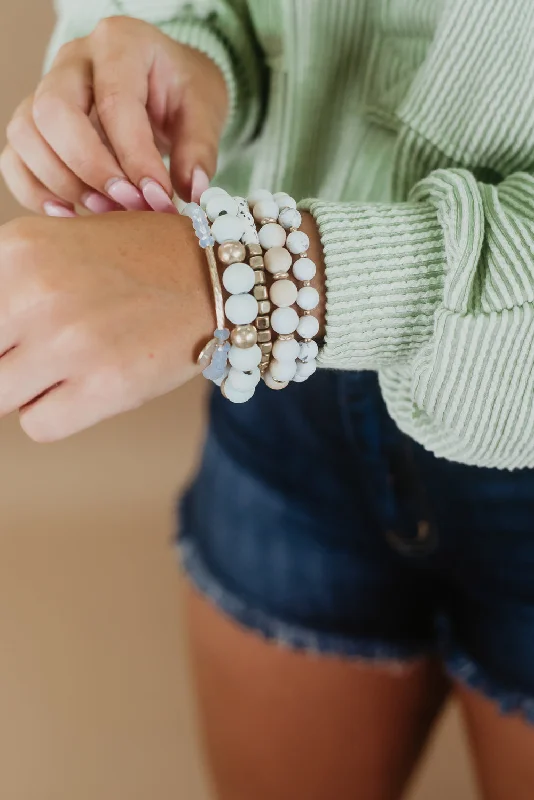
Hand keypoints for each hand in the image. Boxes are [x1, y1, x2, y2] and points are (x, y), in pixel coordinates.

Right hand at [0, 16, 227, 216]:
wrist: (167, 85)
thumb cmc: (183, 93)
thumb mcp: (204, 111)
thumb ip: (199, 150)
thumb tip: (191, 192)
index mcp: (120, 44)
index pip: (116, 102)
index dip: (135, 158)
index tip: (157, 198)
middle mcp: (74, 60)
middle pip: (54, 111)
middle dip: (90, 168)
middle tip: (128, 205)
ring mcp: (46, 90)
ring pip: (26, 134)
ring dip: (62, 183)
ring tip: (106, 212)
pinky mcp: (36, 125)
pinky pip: (15, 158)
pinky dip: (34, 191)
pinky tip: (71, 214)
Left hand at [0, 212, 212, 440]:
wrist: (214, 276)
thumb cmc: (136, 260)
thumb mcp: (55, 246)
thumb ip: (7, 285)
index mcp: (16, 250)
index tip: (14, 341)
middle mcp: (36, 293)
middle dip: (7, 360)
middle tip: (40, 352)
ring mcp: (70, 342)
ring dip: (25, 390)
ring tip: (64, 367)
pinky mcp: (106, 385)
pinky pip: (38, 425)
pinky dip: (56, 414)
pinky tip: (88, 384)